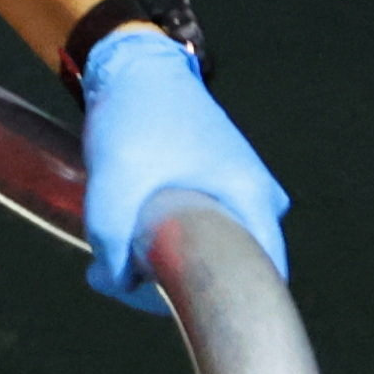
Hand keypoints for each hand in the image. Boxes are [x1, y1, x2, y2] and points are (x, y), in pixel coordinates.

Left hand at [74, 27, 290, 312]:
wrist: (132, 65)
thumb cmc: (135, 117)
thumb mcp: (114, 182)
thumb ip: (111, 242)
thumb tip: (113, 283)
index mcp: (253, 199)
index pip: (262, 279)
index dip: (226, 305)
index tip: (177, 308)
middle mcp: (259, 198)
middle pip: (232, 266)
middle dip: (182, 279)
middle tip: (135, 272)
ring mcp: (242, 188)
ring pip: (212, 246)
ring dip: (171, 255)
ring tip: (130, 243)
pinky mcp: (219, 183)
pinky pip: (203, 227)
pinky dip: (169, 235)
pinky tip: (134, 226)